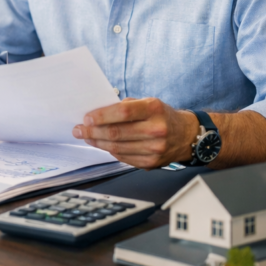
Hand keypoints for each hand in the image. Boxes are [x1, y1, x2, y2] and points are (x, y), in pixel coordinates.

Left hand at [72, 97, 198, 168]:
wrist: (186, 136)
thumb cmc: (162, 116)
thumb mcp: (148, 102)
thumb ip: (125, 105)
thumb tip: (98, 112)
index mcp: (154, 109)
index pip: (123, 112)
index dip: (101, 116)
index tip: (86, 118)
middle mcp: (156, 129)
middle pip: (116, 132)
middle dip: (92, 132)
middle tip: (78, 130)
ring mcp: (155, 148)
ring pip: (117, 147)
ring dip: (97, 143)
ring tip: (86, 137)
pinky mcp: (152, 162)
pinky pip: (123, 158)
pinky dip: (110, 151)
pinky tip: (102, 145)